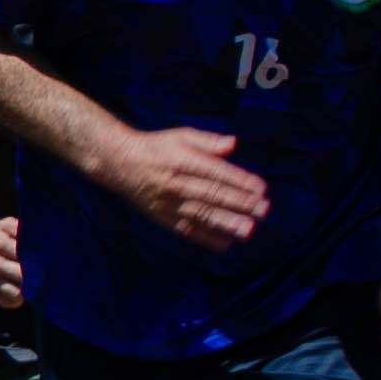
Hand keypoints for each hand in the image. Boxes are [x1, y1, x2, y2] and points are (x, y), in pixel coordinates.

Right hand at [103, 123, 267, 252]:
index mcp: (182, 160)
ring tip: (248, 230)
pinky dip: (205, 238)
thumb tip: (233, 144)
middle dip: (239, 203)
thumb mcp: (180, 136)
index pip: (215, 172)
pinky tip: (225, 243)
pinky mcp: (161, 217)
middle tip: (263, 210)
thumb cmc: (155, 147)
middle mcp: (175, 183)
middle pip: (211, 195)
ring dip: (226, 223)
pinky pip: (185, 229)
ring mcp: (168, 203)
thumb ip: (208, 141)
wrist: (117, 162)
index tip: (261, 189)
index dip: (239, 181)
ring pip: (200, 214)